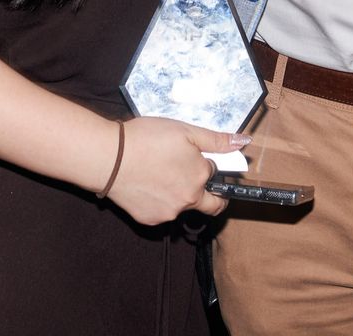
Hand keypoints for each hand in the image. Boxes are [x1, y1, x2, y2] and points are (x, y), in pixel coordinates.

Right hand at [102, 118, 246, 225]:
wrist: (109, 158)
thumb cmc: (146, 139)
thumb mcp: (185, 131)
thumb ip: (215, 140)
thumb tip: (243, 142)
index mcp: (200, 178)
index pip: (214, 175)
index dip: (208, 165)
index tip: (198, 160)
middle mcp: (188, 201)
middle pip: (208, 203)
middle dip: (208, 194)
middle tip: (189, 176)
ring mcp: (168, 213)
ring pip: (182, 206)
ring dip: (178, 194)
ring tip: (158, 173)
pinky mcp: (149, 220)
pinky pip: (162, 212)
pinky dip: (158, 201)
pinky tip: (146, 184)